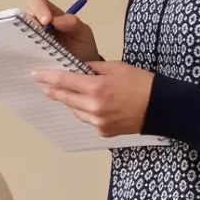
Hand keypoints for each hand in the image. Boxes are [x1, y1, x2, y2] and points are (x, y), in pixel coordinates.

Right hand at [23, 0, 102, 64]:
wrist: (82, 71)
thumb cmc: (82, 50)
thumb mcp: (83, 34)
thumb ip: (72, 23)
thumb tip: (54, 20)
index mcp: (51, 15)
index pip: (38, 3)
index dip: (39, 9)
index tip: (46, 22)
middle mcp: (36, 25)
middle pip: (22, 16)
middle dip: (28, 23)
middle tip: (37, 34)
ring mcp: (29, 40)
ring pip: (16, 32)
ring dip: (22, 38)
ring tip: (33, 48)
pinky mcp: (24, 54)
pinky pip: (16, 49)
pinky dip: (19, 51)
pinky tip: (28, 57)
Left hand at [32, 61, 155, 138]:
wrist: (163, 108)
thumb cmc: (142, 83)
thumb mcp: (117, 67)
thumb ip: (94, 68)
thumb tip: (78, 69)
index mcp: (96, 87)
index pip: (64, 81)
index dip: (48, 77)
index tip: (36, 74)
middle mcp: (93, 106)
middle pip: (65, 98)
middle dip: (54, 90)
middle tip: (46, 85)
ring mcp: (97, 122)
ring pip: (74, 110)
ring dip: (70, 102)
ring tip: (70, 94)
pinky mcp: (103, 132)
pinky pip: (87, 120)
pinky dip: (84, 112)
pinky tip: (90, 106)